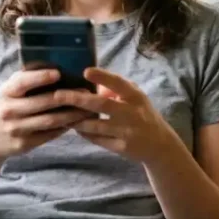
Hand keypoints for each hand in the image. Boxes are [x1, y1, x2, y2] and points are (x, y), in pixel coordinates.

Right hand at [0, 69, 93, 161]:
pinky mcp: (24, 144)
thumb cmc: (5, 107)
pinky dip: (65, 127)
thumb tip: (54, 66)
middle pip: (42, 103)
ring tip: (87, 108)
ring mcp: (16, 129)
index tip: (58, 73)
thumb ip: (25, 80)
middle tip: (85, 92)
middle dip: (66, 97)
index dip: (40, 77)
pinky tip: (76, 121)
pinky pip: (49, 134)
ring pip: (49, 121)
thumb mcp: (8, 91)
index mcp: (5, 93)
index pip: (22, 83)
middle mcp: (8, 111)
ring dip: (71, 114)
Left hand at [56, 67, 178, 163]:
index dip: (102, 77)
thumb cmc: (142, 114)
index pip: (118, 84)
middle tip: (58, 95)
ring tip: (60, 114)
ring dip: (76, 120)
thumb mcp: (136, 97)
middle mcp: (131, 113)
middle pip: (101, 105)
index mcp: (135, 97)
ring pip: (95, 126)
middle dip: (78, 100)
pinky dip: (84, 133)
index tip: (85, 71)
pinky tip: (74, 127)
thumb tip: (94, 86)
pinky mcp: (121, 147)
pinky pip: (97, 139)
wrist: (160, 144)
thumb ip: (117, 88)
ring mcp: (126, 132)